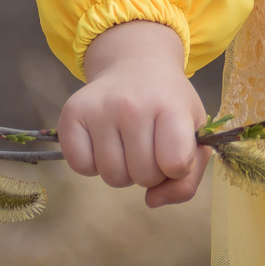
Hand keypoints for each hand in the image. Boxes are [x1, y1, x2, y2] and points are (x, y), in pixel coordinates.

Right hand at [58, 20, 208, 206]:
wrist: (135, 63)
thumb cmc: (168, 103)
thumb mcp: (193, 130)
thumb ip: (188, 177)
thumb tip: (153, 202)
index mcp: (170, 106)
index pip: (175, 164)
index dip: (176, 169)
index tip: (175, 150)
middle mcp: (132, 105)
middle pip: (143, 177)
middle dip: (150, 171)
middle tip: (149, 142)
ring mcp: (99, 108)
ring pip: (112, 177)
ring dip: (122, 170)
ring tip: (127, 141)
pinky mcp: (71, 113)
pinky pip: (81, 168)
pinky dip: (93, 164)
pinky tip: (103, 140)